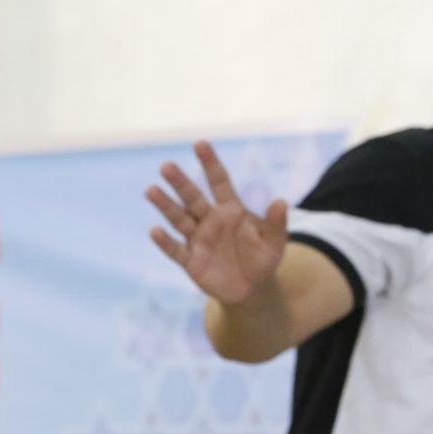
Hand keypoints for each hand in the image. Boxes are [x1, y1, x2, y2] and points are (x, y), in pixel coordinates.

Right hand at [147, 141, 287, 304]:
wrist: (252, 290)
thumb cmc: (263, 260)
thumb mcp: (274, 243)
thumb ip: (276, 224)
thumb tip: (281, 201)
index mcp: (231, 210)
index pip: (219, 182)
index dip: (210, 163)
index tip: (200, 143)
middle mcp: (210, 220)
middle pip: (193, 197)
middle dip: (180, 183)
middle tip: (166, 166)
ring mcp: (198, 239)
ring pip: (179, 219)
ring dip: (166, 206)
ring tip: (151, 190)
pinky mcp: (190, 261)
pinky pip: (175, 250)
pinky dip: (165, 242)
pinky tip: (155, 231)